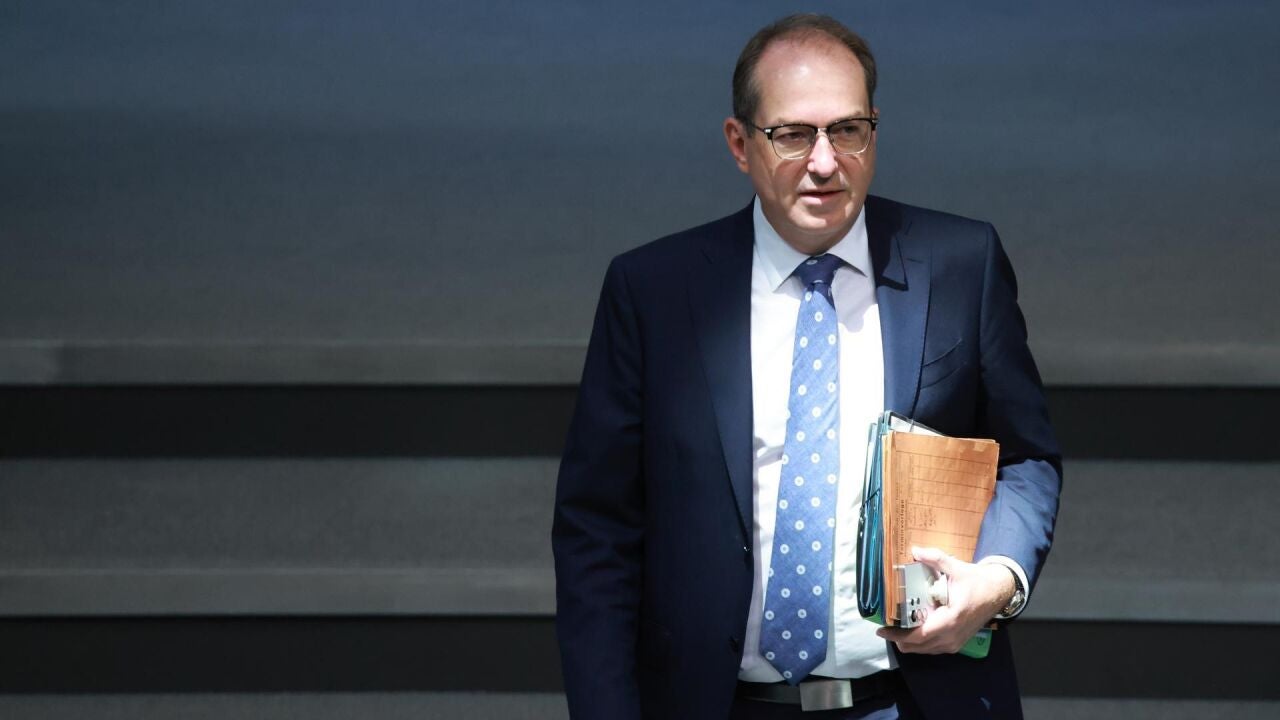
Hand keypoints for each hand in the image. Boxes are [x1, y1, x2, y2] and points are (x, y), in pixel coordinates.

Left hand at [875, 546, 1013, 654]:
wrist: (998, 592)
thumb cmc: (977, 582)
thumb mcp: (957, 568)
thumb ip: (935, 559)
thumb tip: (914, 550)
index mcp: (950, 620)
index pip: (919, 635)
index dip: (898, 635)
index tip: (882, 629)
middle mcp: (952, 636)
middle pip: (918, 646)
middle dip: (899, 639)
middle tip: (886, 627)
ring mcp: (955, 642)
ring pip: (925, 650)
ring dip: (909, 642)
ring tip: (896, 628)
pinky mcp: (957, 643)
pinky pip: (933, 648)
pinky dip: (920, 642)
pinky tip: (912, 629)